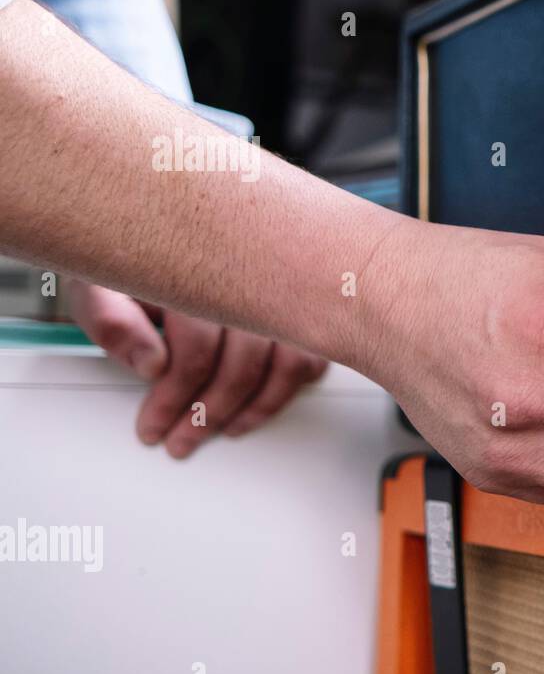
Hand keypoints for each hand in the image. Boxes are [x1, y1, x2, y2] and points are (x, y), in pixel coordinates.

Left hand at [67, 280, 327, 456]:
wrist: (159, 233)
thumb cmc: (137, 262)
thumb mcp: (102, 285)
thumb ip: (113, 321)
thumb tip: (151, 364)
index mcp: (197, 268)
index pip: (198, 349)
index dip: (175, 398)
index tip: (154, 426)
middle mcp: (250, 276)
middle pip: (244, 363)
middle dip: (210, 414)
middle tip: (182, 440)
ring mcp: (281, 290)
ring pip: (288, 362)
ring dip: (256, 407)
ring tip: (226, 429)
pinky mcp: (298, 304)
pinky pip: (311, 352)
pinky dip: (290, 384)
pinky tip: (261, 401)